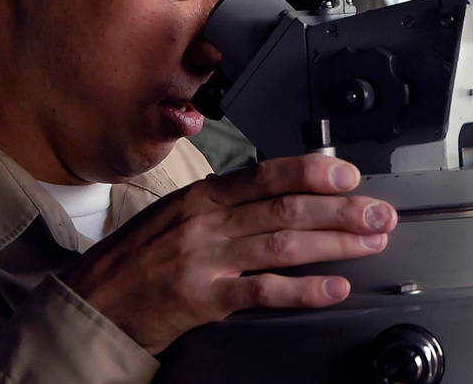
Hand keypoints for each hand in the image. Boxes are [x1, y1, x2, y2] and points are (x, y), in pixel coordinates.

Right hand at [59, 154, 396, 354]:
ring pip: (283, 245)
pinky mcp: (203, 298)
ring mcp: (205, 259)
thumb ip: (227, 202)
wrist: (92, 300)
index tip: (349, 174)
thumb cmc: (136, 257)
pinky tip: (333, 288)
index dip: (313, 172)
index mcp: (203, 195)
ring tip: (370, 243)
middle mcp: (206, 221)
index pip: (267, 174)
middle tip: (379, 212)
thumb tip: (281, 192)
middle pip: (286, 208)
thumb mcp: (178, 213)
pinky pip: (262, 291)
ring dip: (335, 244)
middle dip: (341, 209)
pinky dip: (302, 289)